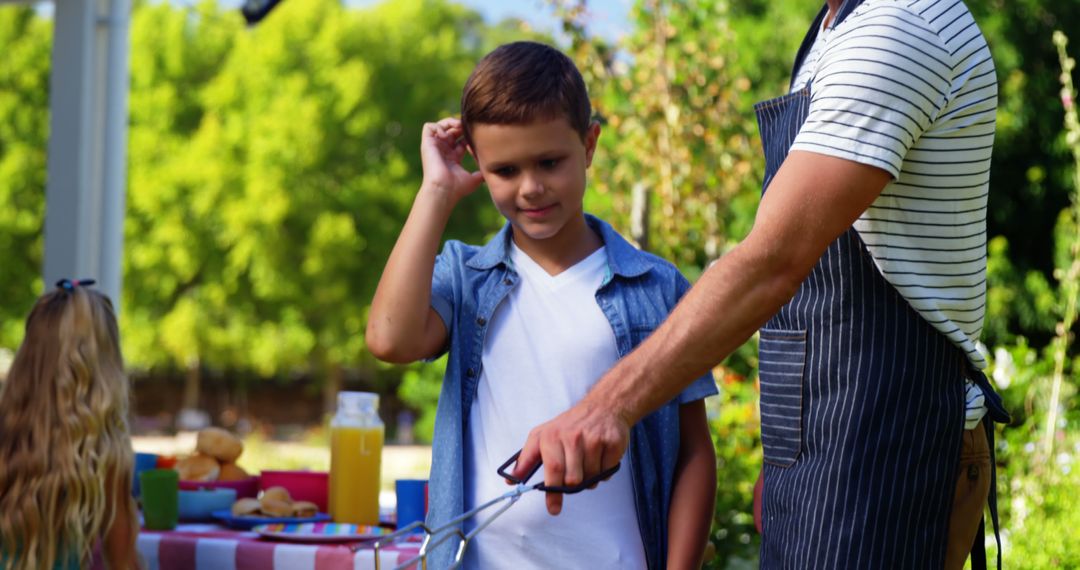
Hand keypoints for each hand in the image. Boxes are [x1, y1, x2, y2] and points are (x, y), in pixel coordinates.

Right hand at [420, 117, 483, 203]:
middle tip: (468, 127)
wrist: (443, 190)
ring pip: (440, 126)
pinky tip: (446, 134)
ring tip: (458, 126)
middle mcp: (443, 151)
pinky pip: (429, 127)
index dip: (468, 135)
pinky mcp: (427, 144)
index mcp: (453, 158)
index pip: (460, 140)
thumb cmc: (457, 188)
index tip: (476, 136)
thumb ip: (482, 174)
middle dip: (460, 126)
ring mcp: (435, 147)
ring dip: (449, 122)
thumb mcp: (474, 180)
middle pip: (451, 130)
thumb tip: (492, 173)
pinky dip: (438, 126)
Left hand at [512, 398, 629, 514]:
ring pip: (591, 479)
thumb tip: (511, 479)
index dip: (552, 493)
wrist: (603, 407)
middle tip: (573, 474)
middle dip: (572, 485)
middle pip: (573, 479)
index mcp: (551, 436)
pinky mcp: (612, 444)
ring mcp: (594, 440)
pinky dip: (603, 472)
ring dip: (589, 478)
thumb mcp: (542, 435)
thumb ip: (526, 459)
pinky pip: (607, 473)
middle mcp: (572, 437)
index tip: (553, 509)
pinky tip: (600, 457)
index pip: (553, 469)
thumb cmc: (569, 424)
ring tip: (586, 461)